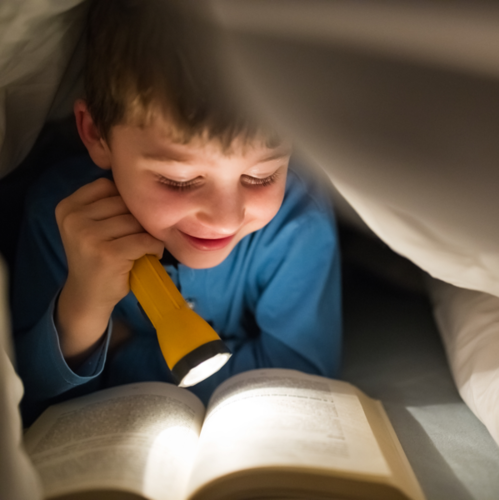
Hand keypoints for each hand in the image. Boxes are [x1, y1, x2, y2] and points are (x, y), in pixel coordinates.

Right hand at [54, 177, 162, 364]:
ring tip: (142, 246)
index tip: (123, 220)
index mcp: (67, 207)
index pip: (107, 185)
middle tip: (137, 236)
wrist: (89, 295)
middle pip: (124, 203)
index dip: (124, 201)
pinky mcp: (108, 254)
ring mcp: (89, 236)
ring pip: (136, 221)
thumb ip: (106, 203)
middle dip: (138, 219)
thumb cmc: (96, 256)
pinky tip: (149, 254)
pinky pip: (144, 239)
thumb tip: (143, 186)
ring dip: (148, 234)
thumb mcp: (89, 225)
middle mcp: (73, 219)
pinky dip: (154, 247)